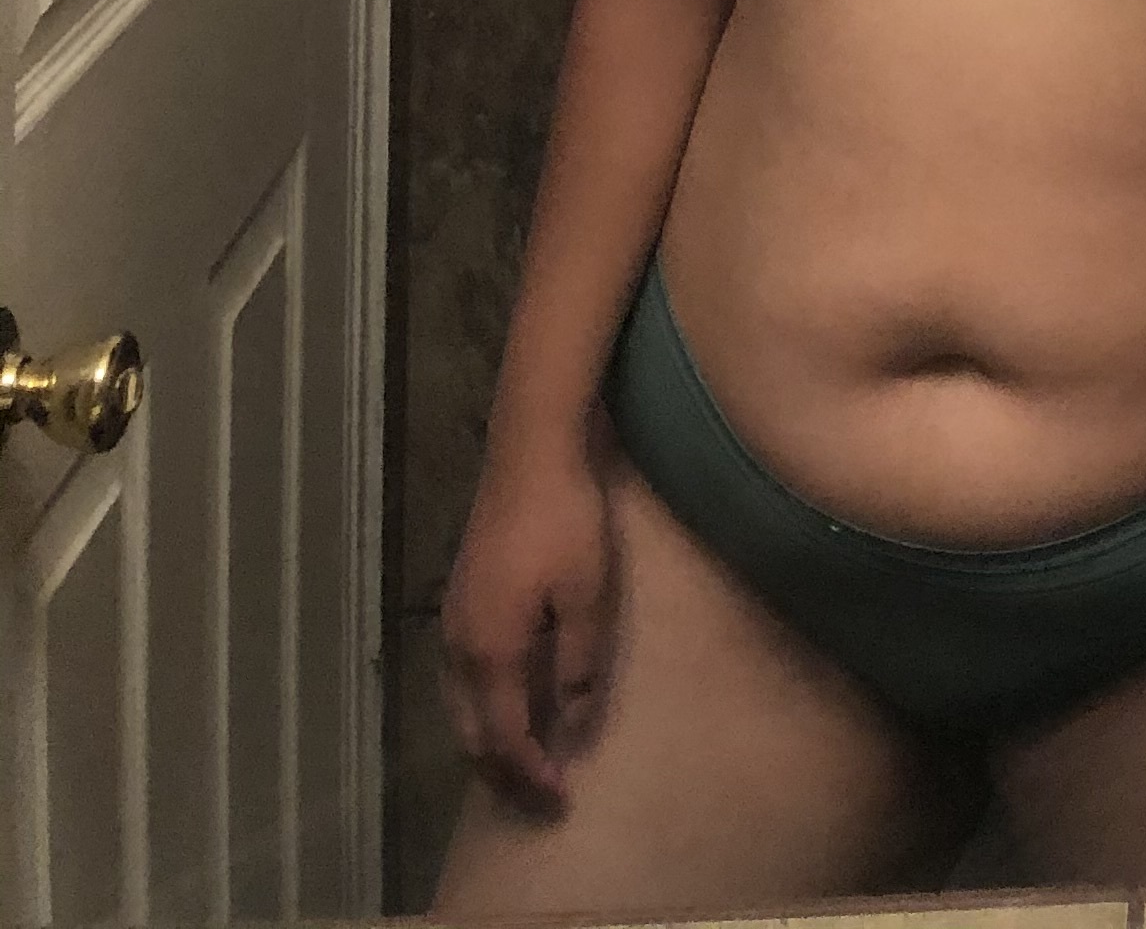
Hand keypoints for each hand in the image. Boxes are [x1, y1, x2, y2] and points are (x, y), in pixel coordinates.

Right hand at [438, 430, 618, 812]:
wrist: (530, 451)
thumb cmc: (566, 522)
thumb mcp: (587, 596)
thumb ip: (579, 666)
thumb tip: (571, 728)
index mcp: (491, 654)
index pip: (506, 739)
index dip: (532, 775)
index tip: (561, 800)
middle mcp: (458, 648)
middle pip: (472, 734)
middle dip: (504, 772)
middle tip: (542, 795)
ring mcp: (452, 622)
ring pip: (460, 709)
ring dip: (489, 743)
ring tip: (526, 760)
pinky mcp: (458, 600)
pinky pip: (460, 680)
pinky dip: (481, 709)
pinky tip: (507, 702)